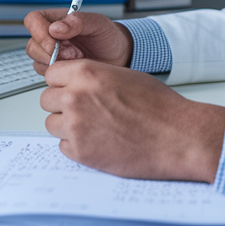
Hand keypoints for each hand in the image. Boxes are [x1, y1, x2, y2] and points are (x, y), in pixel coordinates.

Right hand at [24, 9, 133, 70]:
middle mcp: (50, 36)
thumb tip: (56, 28)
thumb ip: (78, 21)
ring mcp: (51, 54)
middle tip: (73, 54)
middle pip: (32, 45)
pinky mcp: (56, 70)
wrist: (117, 56)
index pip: (33, 20)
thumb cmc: (108, 37)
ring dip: (57, 64)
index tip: (54, 44)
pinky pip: (46, 75)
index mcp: (57, 19)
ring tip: (78, 59)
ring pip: (37, 61)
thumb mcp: (98, 23)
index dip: (39, 33)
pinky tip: (75, 68)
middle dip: (51, 53)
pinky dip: (61, 73)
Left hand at [41, 59, 224, 181]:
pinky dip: (77, 146)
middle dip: (62, 105)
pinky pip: (63, 146)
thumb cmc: (158, 106)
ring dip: (68, 126)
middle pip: (47, 100)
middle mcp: (75, 97)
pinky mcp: (81, 152)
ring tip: (94, 128)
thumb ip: (94, 77)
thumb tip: (76, 83)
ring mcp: (75, 126)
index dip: (62, 82)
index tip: (69, 89)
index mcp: (86, 73)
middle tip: (84, 111)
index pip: (51, 74)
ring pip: (52, 124)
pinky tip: (99, 142)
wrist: (177, 137)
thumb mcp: (123, 75)